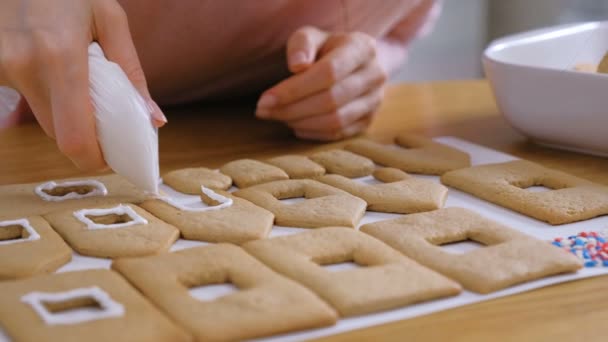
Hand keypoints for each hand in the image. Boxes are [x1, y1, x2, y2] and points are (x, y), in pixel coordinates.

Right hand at [0, 0, 165, 169]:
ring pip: (41, 118)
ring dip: (65, 114)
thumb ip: (132, 71)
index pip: (74, 139)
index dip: (94, 160)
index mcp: (60, 56)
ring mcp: (0, 66)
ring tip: (80, 84)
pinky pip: (25, 97)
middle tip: (106, 124)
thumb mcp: (109, 18)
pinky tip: (54, 69)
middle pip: (59, 135)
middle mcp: (23, 66)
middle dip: (86, 137)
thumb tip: (154, 120)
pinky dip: (45, 94)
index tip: (110, 159)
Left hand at [255, 26, 386, 140]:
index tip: (264, 99)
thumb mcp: (312, 37)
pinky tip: (295, 125)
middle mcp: (375, 75)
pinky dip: (312, 133)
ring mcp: (375, 101)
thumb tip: (297, 66)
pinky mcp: (368, 122)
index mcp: (362, 48)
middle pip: (330, 100)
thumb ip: (302, 44)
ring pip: (335, 121)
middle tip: (264, 111)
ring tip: (278, 116)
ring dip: (300, 122)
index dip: (294, 89)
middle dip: (291, 109)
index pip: (328, 73)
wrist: (356, 63)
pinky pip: (338, 134)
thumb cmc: (327, 49)